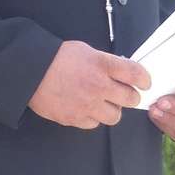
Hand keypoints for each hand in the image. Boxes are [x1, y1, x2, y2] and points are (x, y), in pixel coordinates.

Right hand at [28, 41, 149, 128]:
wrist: (30, 71)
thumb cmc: (57, 58)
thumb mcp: (86, 51)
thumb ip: (106, 63)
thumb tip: (121, 73)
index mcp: (102, 65)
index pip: (136, 74)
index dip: (145, 79)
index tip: (144, 82)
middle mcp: (98, 86)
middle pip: (131, 99)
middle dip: (130, 96)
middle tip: (123, 93)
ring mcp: (87, 105)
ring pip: (115, 116)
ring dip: (112, 109)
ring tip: (102, 102)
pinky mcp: (75, 118)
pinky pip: (95, 124)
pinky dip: (93, 117)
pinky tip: (86, 107)